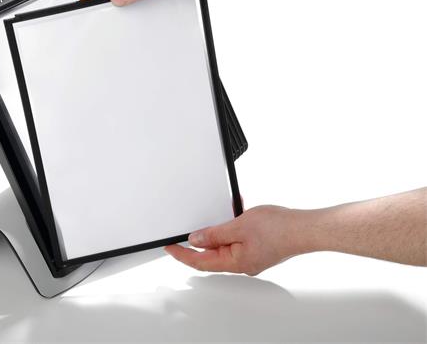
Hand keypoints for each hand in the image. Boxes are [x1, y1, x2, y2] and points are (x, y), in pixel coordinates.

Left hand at [165, 206, 304, 275]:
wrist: (306, 228)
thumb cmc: (279, 229)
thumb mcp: (238, 226)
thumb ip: (214, 233)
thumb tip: (196, 239)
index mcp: (235, 262)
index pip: (200, 261)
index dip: (182, 254)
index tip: (169, 248)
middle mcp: (243, 262)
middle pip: (212, 254)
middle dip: (198, 241)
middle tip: (184, 231)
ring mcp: (252, 255)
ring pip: (226, 243)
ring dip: (218, 230)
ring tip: (215, 215)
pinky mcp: (260, 247)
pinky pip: (239, 237)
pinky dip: (233, 225)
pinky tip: (236, 212)